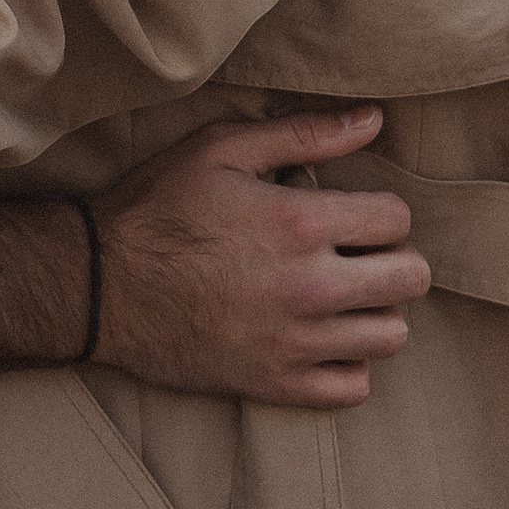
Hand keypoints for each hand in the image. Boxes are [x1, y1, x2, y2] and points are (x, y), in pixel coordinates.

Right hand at [94, 106, 428, 411]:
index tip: (354, 214)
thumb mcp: (221, 149)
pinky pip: (352, 389)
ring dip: (375, 313)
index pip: (398, 220)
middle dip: (392, 259)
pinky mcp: (273, 384)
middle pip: (410, 279)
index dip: (381, 210)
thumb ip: (304, 133)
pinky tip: (324, 340)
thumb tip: (374, 119)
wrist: (98, 286)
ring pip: (391, 337)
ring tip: (343, 298)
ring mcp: (293, 342)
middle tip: (357, 254)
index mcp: (299, 224)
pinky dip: (348, 366)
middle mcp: (308, 288)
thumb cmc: (157, 208)